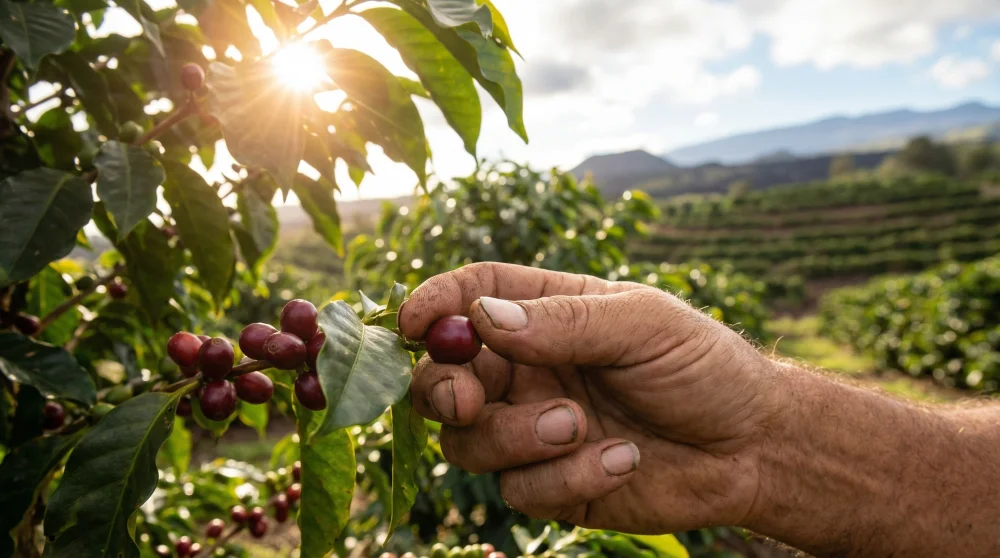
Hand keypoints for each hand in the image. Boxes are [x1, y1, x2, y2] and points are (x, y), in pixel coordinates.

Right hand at [399, 262, 780, 533]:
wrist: (753, 446)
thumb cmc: (703, 367)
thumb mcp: (642, 325)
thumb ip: (564, 322)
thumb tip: (481, 319)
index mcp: (547, 315)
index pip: (472, 297)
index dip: (435, 304)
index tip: (413, 323)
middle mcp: (528, 371)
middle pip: (446, 378)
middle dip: (444, 390)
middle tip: (468, 401)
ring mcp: (534, 430)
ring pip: (469, 441)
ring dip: (515, 437)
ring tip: (579, 426)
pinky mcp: (553, 484)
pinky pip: (520, 489)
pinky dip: (566, 477)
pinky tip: (623, 459)